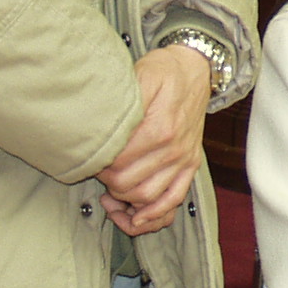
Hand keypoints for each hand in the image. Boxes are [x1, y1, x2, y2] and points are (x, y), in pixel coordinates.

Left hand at [95, 44, 211, 236]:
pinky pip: (174, 199)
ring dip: (125, 201)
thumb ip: (123, 104)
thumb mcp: (141, 75)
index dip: (99, 166)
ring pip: (149, 198)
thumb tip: (100, 128)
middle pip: (129, 184)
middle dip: (108, 183)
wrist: (197, 69)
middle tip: (98, 172)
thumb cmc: (165, 71)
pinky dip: (155, 215)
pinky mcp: (191, 165)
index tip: (91, 158)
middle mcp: (174, 149)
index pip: (119, 164)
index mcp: (159, 128)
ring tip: (110, 192)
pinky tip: (136, 217)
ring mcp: (184, 159)